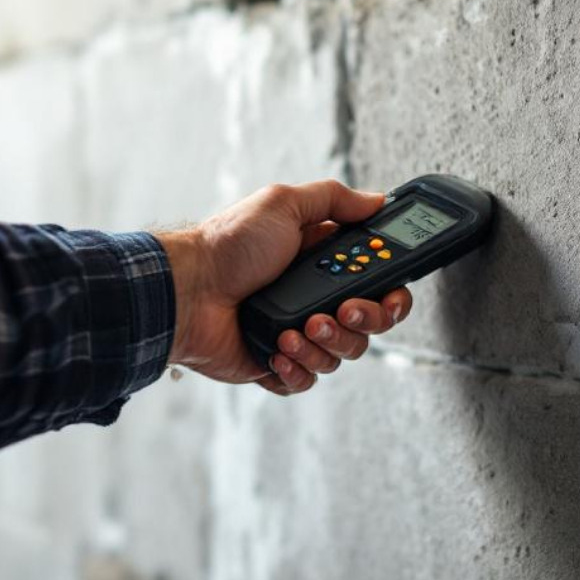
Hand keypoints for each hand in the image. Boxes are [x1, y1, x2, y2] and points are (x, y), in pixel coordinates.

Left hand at [155, 180, 413, 394]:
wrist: (188, 290)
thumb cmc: (229, 245)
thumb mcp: (283, 205)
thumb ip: (334, 199)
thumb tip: (376, 199)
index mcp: (322, 263)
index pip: (378, 284)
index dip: (392, 294)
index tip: (390, 294)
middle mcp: (314, 299)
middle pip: (368, 324)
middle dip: (362, 321)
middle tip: (341, 310)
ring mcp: (297, 333)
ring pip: (342, 355)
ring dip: (325, 343)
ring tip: (294, 329)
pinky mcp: (275, 364)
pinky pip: (307, 379)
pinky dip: (298, 367)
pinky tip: (278, 349)